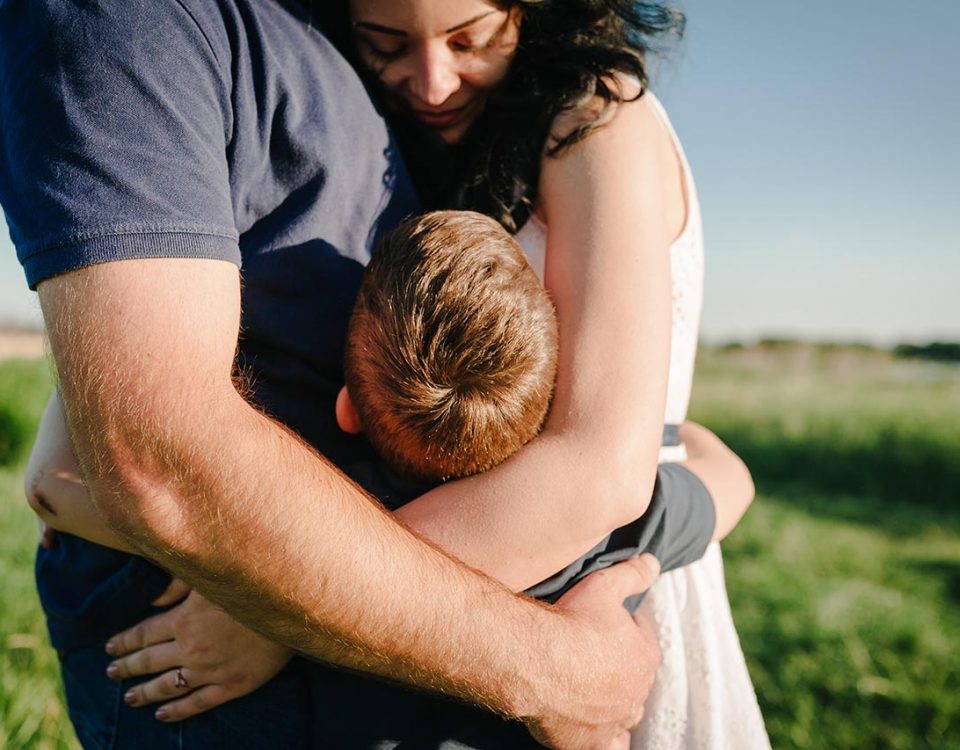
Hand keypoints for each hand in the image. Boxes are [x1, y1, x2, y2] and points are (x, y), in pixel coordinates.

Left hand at [104, 588, 292, 721]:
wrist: (290, 607)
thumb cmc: (251, 584)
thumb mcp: (210, 574)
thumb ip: (178, 583)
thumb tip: (153, 600)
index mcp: (183, 620)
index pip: (143, 634)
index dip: (123, 641)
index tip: (109, 647)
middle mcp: (190, 648)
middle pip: (148, 661)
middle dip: (126, 667)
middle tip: (111, 673)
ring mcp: (210, 670)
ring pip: (167, 686)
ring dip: (144, 693)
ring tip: (129, 698)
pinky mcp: (232, 685)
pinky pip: (197, 703)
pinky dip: (176, 711)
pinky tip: (161, 715)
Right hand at [528, 554, 661, 749]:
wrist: (536, 661)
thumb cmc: (571, 621)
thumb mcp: (604, 585)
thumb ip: (632, 574)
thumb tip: (654, 562)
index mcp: (645, 654)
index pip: (644, 639)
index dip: (627, 628)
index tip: (608, 623)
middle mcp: (637, 691)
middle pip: (635, 677)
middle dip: (622, 666)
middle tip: (596, 653)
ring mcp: (615, 720)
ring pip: (626, 713)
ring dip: (617, 702)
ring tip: (597, 690)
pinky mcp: (591, 743)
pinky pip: (609, 746)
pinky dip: (607, 740)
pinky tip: (598, 730)